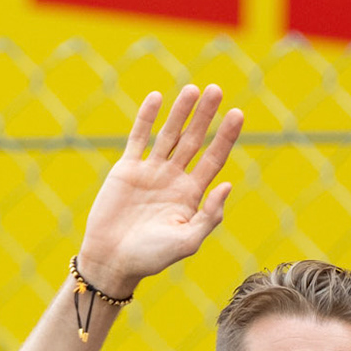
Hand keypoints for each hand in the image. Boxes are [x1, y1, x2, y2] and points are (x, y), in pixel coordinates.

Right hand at [78, 84, 242, 293]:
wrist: (112, 261)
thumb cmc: (152, 257)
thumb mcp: (187, 241)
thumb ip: (209, 216)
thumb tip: (228, 185)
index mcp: (191, 195)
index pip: (213, 159)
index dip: (225, 136)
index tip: (238, 113)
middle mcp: (173, 179)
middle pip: (194, 140)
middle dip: (205, 116)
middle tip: (217, 90)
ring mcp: (150, 172)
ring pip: (169, 134)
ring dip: (180, 112)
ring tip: (193, 89)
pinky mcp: (127, 169)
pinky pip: (138, 138)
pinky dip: (146, 118)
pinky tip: (157, 98)